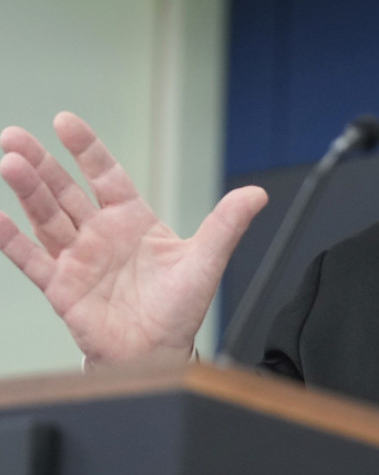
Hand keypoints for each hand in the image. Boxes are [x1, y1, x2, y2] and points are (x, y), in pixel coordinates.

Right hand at [0, 112, 266, 368]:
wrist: (160, 352)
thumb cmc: (180, 307)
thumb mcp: (207, 260)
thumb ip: (227, 224)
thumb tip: (258, 194)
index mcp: (133, 219)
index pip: (105, 174)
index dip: (86, 149)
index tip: (64, 122)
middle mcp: (101, 234)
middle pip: (65, 191)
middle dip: (41, 164)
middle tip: (14, 136)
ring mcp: (78, 259)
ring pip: (46, 217)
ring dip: (26, 191)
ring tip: (8, 162)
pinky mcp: (62, 287)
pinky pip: (31, 261)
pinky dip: (11, 240)